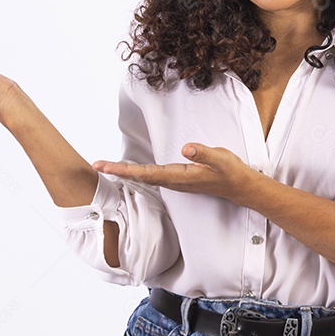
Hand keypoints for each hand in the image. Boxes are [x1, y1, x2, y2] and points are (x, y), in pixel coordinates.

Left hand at [92, 143, 258, 201]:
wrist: (239, 187)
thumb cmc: (230, 172)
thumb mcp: (220, 159)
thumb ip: (203, 153)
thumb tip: (185, 148)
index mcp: (179, 176)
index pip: (145, 173)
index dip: (124, 170)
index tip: (105, 167)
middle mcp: (173, 181)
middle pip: (139, 177)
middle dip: (117, 171)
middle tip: (95, 165)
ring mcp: (174, 181)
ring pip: (144, 177)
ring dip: (124, 172)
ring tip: (106, 166)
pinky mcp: (177, 179)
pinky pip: (151, 176)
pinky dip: (136, 173)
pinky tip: (129, 170)